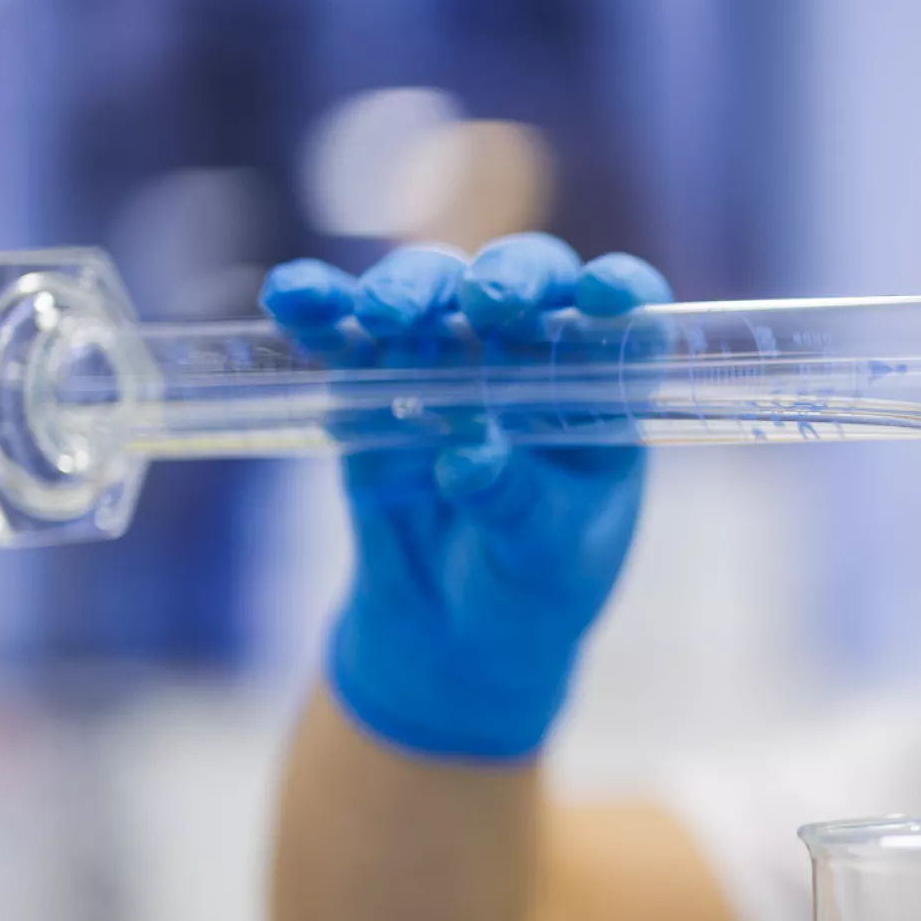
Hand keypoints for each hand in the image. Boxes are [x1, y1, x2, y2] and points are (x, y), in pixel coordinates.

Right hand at [260, 234, 671, 760]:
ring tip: (384, 316)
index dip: (624, 294)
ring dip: (410, 288)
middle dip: (506, 280)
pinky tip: (291, 296)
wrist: (447, 639)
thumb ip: (516, 506)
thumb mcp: (542, 560)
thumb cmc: (529, 590)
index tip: (604, 297)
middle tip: (484, 304)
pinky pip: (346, 333)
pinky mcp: (372, 383)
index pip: (628, 327)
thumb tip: (469, 456)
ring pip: (437, 293)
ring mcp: (450, 364)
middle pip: (529, 286)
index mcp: (605, 401)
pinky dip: (320, 307)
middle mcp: (533, 363)